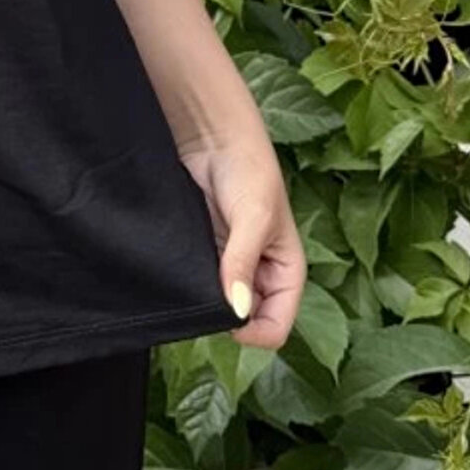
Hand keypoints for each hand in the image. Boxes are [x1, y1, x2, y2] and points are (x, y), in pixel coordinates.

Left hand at [178, 132, 306, 349]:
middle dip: (229, 318)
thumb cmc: (248, 170)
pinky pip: (201, 281)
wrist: (212, 136)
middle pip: (248, 320)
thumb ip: (243, 263)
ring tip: (193, 281)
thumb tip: (237, 310)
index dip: (254, 333)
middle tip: (204, 300)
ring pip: (222, 303)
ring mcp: (232, 264)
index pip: (277, 326)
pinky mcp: (207, 251)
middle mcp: (261, 273)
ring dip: (208, 300)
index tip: (227, 322)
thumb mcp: (253, 217)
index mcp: (287, 272)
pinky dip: (192, 284)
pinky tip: (182, 271)